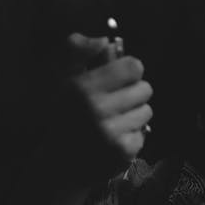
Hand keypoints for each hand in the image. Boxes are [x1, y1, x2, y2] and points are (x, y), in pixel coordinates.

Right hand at [58, 33, 153, 179]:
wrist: (58, 164)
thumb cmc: (65, 115)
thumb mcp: (65, 79)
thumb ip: (79, 52)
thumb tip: (104, 39)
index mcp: (83, 87)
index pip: (134, 67)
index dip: (129, 72)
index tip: (118, 80)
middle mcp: (97, 109)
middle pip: (145, 88)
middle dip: (133, 94)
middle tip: (114, 103)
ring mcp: (111, 132)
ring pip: (147, 111)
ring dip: (134, 114)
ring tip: (113, 122)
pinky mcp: (123, 152)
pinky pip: (144, 133)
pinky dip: (132, 135)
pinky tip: (114, 139)